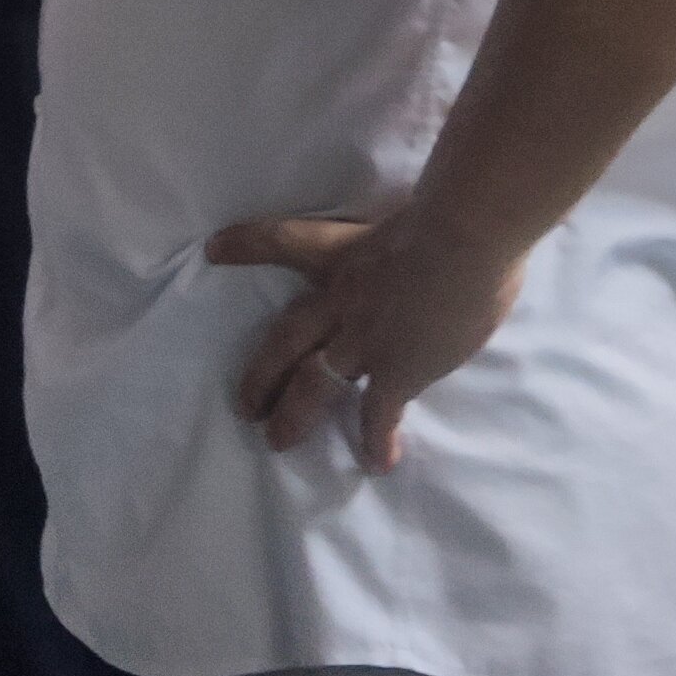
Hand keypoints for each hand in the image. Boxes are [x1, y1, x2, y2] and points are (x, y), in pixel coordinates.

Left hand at [203, 196, 529, 471]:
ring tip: (277, 440)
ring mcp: (363, 340)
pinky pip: (380, 413)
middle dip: (261, 374)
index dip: (246, 244)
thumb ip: (403, 238)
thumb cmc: (447, 212)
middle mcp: (340, 299)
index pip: (282, 242)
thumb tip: (427, 245)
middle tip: (243, 406)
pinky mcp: (396, 371)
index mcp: (341, 252)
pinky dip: (377, 440)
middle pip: (284, 340)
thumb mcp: (406, 217)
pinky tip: (377, 462)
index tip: (213, 249)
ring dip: (294, 415)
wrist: (463, 239)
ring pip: (312, 384)